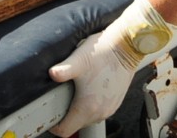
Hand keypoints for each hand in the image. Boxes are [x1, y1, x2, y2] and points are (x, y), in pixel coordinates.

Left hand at [50, 0, 176, 135]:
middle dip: (67, 116)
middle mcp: (100, 112)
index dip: (54, 126)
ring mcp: (109, 108)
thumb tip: (52, 74)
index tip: (50, 116)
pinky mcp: (115, 102)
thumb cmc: (104, 52)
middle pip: (76, 125)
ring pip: (88, 119)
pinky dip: (92, 105)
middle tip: (61, 99)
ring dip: (80, 110)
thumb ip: (63, 70)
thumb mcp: (79, 60)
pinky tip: (90, 90)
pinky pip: (99, 111)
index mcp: (87, 107)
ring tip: (75, 92)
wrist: (126, 47)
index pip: (65, 131)